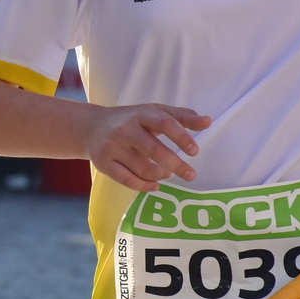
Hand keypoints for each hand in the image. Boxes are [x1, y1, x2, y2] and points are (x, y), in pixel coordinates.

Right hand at [84, 103, 211, 191]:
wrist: (91, 127)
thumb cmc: (131, 120)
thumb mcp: (154, 112)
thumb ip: (181, 117)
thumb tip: (208, 121)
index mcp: (140, 114)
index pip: (164, 122)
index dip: (181, 137)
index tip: (194, 151)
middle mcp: (124, 129)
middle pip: (154, 150)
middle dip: (176, 164)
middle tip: (191, 175)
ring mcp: (112, 147)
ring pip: (143, 168)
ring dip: (160, 175)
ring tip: (167, 174)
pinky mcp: (103, 164)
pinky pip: (128, 180)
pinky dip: (145, 186)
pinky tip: (156, 185)